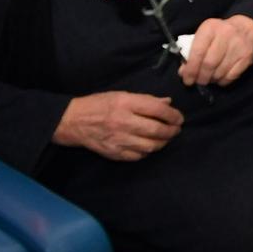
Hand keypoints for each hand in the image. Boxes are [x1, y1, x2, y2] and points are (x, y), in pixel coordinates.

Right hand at [53, 91, 183, 161]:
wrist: (73, 121)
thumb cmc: (99, 104)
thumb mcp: (122, 95)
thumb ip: (146, 100)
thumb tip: (168, 103)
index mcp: (126, 104)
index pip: (158, 110)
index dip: (173, 115)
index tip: (179, 118)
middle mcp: (123, 122)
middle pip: (156, 130)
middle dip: (172, 131)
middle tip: (176, 130)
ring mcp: (118, 140)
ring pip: (150, 146)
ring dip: (163, 143)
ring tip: (166, 138)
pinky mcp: (114, 153)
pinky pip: (138, 156)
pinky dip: (148, 151)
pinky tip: (150, 146)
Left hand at [179, 15, 252, 86]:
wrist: (245, 29)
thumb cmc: (218, 34)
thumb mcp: (204, 36)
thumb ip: (192, 52)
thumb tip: (184, 72)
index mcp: (210, 28)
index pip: (198, 52)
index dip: (191, 69)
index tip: (187, 79)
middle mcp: (225, 34)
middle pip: (209, 64)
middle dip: (201, 77)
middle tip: (198, 81)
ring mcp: (238, 46)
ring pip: (220, 72)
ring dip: (211, 80)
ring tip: (208, 79)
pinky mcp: (247, 57)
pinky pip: (231, 76)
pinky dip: (222, 81)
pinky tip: (219, 78)